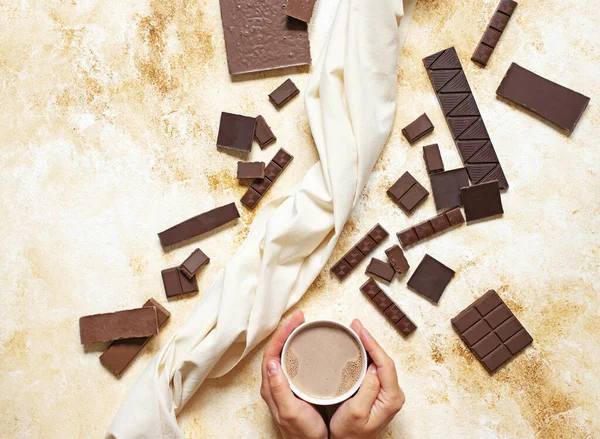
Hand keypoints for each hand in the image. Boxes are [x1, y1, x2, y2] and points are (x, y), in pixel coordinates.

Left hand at [260, 310, 327, 438]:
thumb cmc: (302, 434)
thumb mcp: (290, 412)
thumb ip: (279, 390)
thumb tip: (272, 363)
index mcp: (270, 386)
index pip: (272, 352)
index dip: (282, 333)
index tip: (295, 320)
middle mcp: (275, 383)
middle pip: (277, 349)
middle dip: (287, 330)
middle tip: (300, 317)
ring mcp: (284, 385)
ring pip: (284, 354)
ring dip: (291, 338)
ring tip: (303, 325)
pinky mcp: (295, 387)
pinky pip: (293, 362)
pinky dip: (299, 349)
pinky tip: (308, 346)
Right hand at [330, 319, 404, 438]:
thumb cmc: (350, 435)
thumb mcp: (355, 413)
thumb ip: (368, 390)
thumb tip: (373, 368)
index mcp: (391, 398)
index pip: (385, 363)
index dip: (373, 344)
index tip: (360, 331)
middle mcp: (393, 394)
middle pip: (383, 360)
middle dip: (370, 340)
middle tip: (355, 325)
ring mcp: (386, 393)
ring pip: (379, 363)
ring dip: (368, 346)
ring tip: (355, 332)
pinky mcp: (378, 393)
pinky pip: (374, 369)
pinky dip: (365, 356)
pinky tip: (357, 348)